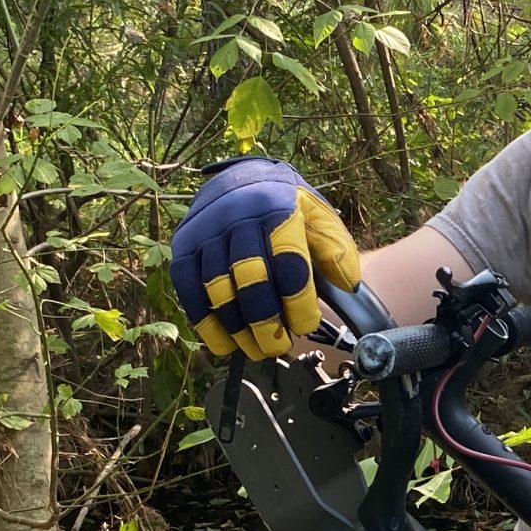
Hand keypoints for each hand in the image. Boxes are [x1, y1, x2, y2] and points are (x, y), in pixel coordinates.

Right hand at [171, 159, 361, 360]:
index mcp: (277, 208)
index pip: (289, 263)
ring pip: (219, 291)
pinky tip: (226, 343)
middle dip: (267, 322)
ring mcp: (205, 232)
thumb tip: (349, 285)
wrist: (239, 179)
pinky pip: (190, 292)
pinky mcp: (182, 248)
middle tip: (279, 346)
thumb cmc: (285, 205)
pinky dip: (207, 324)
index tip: (307, 325)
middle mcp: (237, 217)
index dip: (298, 302)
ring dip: (239, 329)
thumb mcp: (317, 216)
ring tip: (258, 350)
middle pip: (251, 281)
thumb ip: (335, 248)